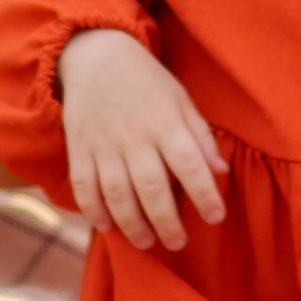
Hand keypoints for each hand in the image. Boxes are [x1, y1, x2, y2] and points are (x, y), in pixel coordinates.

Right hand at [58, 29, 227, 251]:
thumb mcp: (181, 100)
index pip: (190, 164)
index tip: (216, 217)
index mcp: (165, 123)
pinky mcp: (79, 148)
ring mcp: (103, 144)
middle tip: (178, 243)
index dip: (205, 194)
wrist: (96, 56)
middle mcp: (134, 136)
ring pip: (116, 193)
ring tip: (146, 242)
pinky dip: (93, 210)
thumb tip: (220, 172)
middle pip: (151, 187)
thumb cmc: (147, 82)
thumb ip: (200, 137)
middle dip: (166, 221)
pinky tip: (107, 227)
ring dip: (132, 223)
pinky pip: (84, 185)